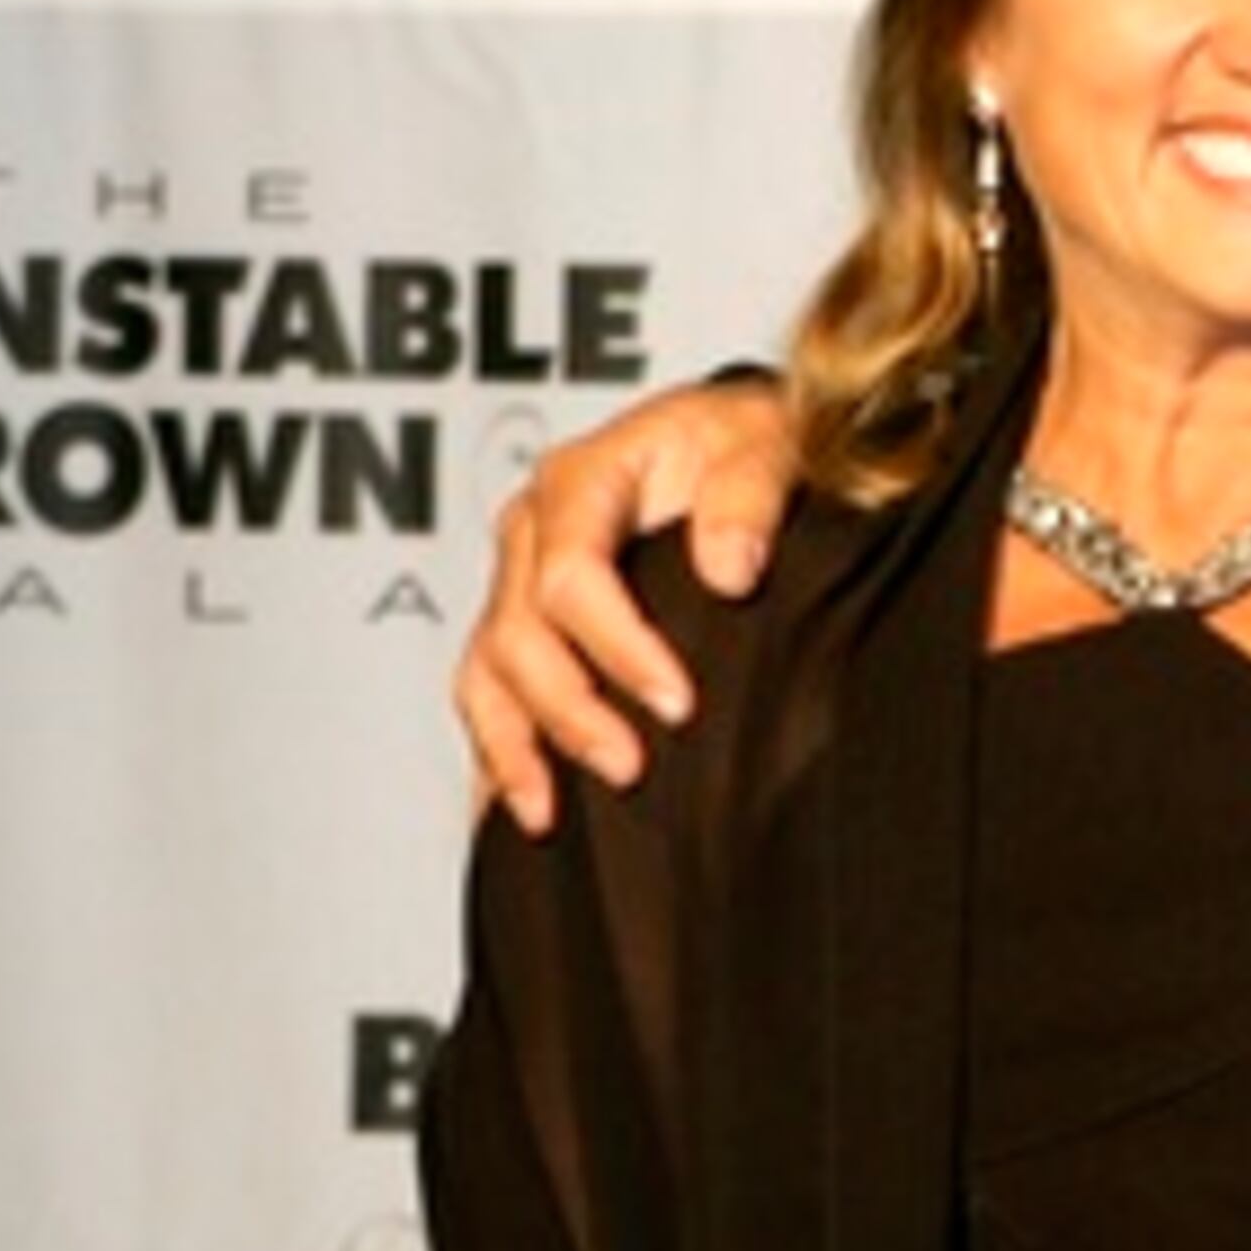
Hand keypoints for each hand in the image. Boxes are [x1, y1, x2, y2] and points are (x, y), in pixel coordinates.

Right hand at [456, 376, 800, 832]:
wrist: (735, 440)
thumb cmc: (747, 439)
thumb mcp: (765, 442)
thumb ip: (749, 496)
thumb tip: (728, 570)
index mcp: (582, 478)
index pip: (571, 575)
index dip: (618, 647)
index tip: (678, 702)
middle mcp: (533, 527)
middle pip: (518, 633)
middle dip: (570, 708)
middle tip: (632, 766)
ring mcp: (518, 576)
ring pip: (487, 670)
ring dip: (519, 744)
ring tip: (554, 811)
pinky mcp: (523, 620)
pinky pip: (486, 690)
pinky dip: (499, 750)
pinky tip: (521, 805)